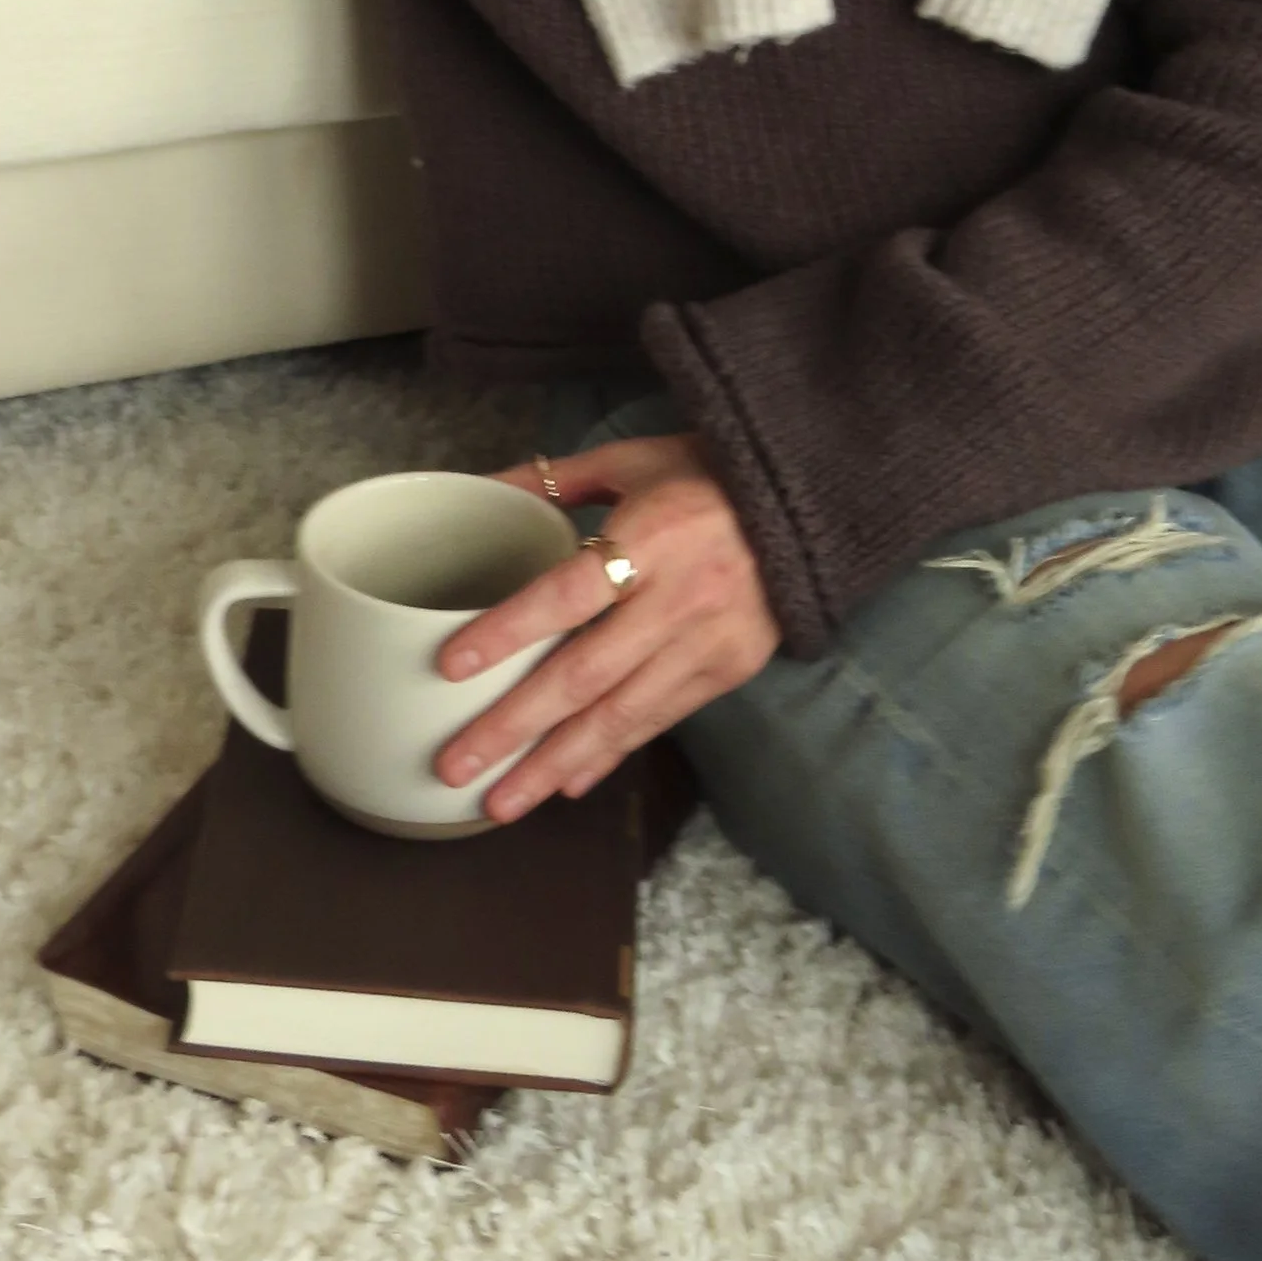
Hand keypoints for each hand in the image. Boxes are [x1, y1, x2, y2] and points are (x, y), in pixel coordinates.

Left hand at [432, 436, 779, 820]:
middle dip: (515, 725)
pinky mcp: (729, 672)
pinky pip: (658, 722)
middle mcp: (680, 598)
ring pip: (619, 716)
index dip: (509, 631)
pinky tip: (565, 783)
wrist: (810, 504)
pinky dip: (609, 756)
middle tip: (455, 763)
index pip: (568, 594)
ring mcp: (709, 644)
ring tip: (500, 802)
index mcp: (652, 536)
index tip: (450, 665)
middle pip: (584, 674)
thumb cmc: (709, 474)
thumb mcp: (633, 458)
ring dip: (553, 763)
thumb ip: (557, 478)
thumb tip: (483, 487)